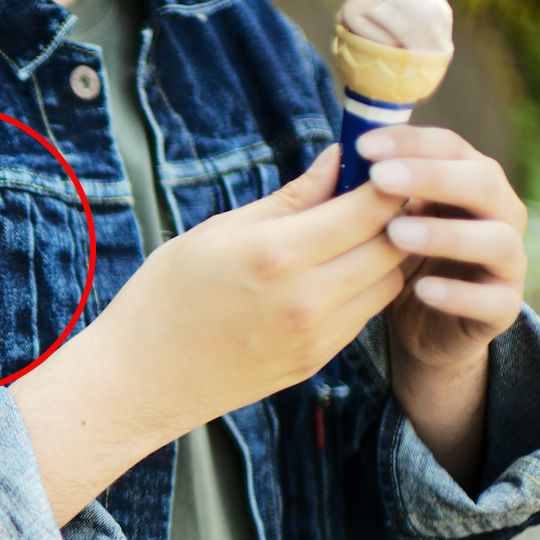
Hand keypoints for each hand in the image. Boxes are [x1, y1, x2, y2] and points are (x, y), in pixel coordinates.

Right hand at [11, 143, 412, 524]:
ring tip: (363, 231)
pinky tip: (341, 270)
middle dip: (397, 213)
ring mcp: (316, 335)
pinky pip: (364, 314)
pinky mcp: (316, 360)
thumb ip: (289, 199)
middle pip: (394, 244)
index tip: (384, 162)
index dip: (390, 178)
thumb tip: (337, 161)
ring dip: (388, 252)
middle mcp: (308, 297)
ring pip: (389, 283)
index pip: (370, 207)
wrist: (141, 379)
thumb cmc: (165, 296)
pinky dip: (365, 286)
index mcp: (278, 254)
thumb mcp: (218, 232)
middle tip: (384, 191)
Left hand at [357, 125, 527, 374]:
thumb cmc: (395, 260)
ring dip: (447, 234)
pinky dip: (460, 294)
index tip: (363, 146)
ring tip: (397, 235)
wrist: (423, 328)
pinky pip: (493, 300)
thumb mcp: (374, 222)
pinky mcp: (504, 306)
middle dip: (432, 177)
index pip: (450, 146)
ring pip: (496, 239)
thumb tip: (333, 156)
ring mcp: (508, 260)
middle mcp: (499, 212)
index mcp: (468, 179)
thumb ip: (360, 193)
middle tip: (380, 179)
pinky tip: (422, 291)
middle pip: (482, 182)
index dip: (411, 142)